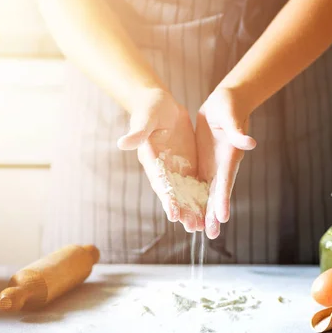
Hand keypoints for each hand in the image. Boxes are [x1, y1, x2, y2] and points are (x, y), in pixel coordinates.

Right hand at [118, 89, 201, 231]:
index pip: (160, 183)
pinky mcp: (186, 164)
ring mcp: (175, 168)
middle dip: (183, 211)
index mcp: (152, 161)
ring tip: (200, 227)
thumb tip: (123, 143)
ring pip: (185, 193)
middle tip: (193, 228)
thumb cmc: (149, 109)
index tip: (174, 215)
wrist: (160, 104)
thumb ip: (138, 132)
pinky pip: (194, 183)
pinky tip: (209, 209)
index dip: (167, 199)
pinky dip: (200, 196)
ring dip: (192, 208)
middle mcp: (163, 169)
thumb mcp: (144, 119)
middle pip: (174, 194)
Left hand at [196, 87, 256, 239]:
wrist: (225, 102)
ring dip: (205, 211)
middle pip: (218, 193)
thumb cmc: (230, 106)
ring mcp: (214, 166)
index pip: (225, 181)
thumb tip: (250, 143)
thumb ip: (238, 131)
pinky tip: (191, 211)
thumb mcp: (231, 116)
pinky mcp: (206, 163)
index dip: (223, 199)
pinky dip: (196, 198)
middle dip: (214, 214)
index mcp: (229, 157)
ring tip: (201, 231)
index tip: (223, 217)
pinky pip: (200, 184)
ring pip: (208, 193)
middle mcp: (222, 166)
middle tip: (210, 235)